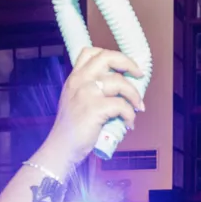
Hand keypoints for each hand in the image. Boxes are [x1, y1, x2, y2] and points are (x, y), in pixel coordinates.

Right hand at [33, 48, 146, 171]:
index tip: (124, 66)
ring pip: (120, 82)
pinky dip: (130, 115)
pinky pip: (122, 105)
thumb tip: (118, 88)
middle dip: (128, 63)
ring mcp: (86, 93)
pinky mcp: (95, 109)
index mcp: (75, 78)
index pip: (91, 52)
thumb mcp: (74, 101)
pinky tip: (129, 123)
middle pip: (107, 58)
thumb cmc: (71, 130)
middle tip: (139, 74)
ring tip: (137, 107)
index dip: (111, 55)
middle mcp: (80, 81)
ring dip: (134, 95)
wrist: (61, 149)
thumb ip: (89, 90)